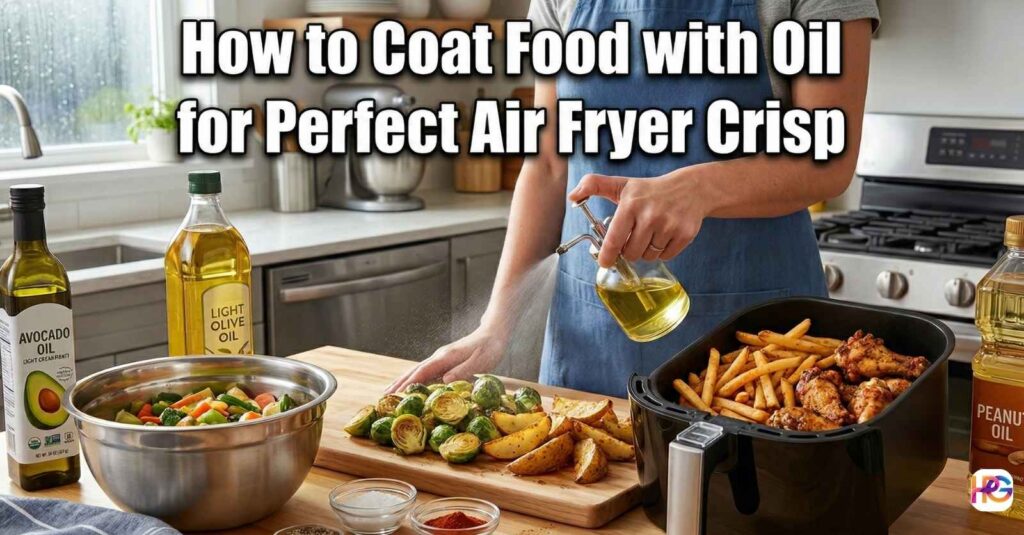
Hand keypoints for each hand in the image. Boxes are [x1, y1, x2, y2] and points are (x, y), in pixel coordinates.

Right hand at [386, 326, 506, 393]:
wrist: (494, 333)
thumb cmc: (490, 348)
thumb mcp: (480, 361)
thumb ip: (463, 371)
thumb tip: (444, 382)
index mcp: (445, 357)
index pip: (422, 372)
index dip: (408, 384)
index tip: (395, 395)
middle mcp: (439, 357)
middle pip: (414, 371)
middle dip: (399, 383)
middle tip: (384, 397)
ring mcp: (441, 358)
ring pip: (418, 371)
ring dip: (403, 381)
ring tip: (389, 393)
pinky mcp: (445, 361)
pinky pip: (426, 372)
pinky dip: (414, 380)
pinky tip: (411, 387)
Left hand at [568, 171, 709, 267]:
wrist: (690, 188)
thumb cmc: (650, 190)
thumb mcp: (622, 184)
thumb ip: (594, 185)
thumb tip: (572, 197)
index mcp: (631, 204)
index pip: (614, 239)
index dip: (607, 256)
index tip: (605, 262)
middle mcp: (650, 215)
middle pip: (631, 253)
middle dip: (629, 250)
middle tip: (634, 236)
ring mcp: (669, 225)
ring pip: (648, 256)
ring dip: (646, 250)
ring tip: (651, 232)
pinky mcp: (685, 234)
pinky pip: (665, 257)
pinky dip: (662, 251)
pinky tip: (664, 235)